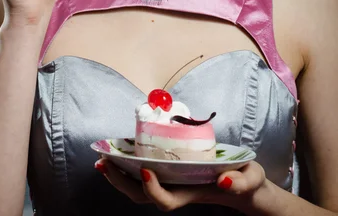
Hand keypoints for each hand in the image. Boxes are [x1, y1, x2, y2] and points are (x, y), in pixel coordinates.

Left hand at [94, 158, 265, 211]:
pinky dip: (128, 165)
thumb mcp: (252, 179)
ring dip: (119, 175)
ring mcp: (173, 183)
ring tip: (103, 159)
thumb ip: (242, 182)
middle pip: (143, 196)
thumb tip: (224, 181)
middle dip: (121, 182)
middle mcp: (178, 190)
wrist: (248, 187)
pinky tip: (119, 153)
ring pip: (139, 189)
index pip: (167, 200)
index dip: (153, 189)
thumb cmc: (248, 182)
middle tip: (103, 163)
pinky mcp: (172, 172)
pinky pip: (144, 174)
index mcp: (194, 192)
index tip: (146, 169)